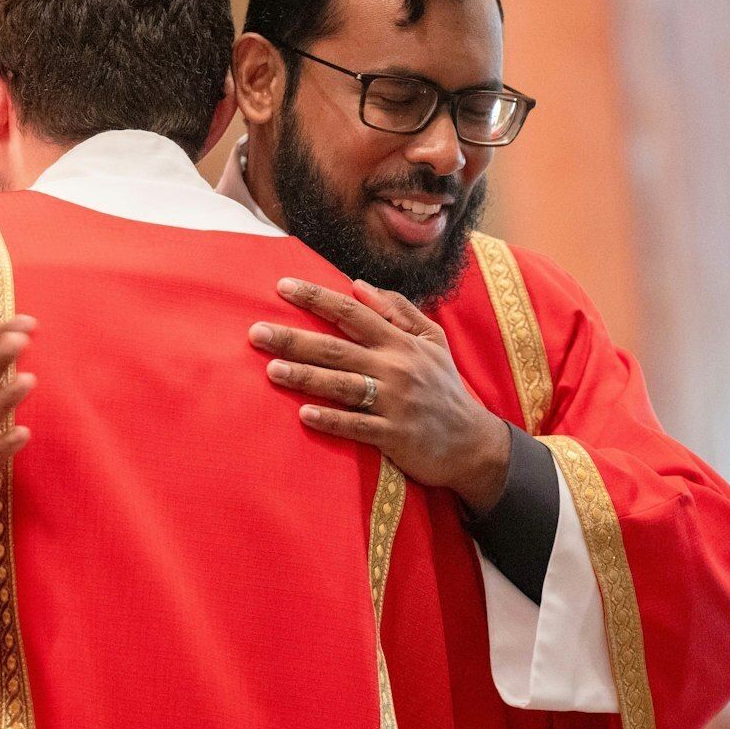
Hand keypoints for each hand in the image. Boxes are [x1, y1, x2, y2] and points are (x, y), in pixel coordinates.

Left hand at [249, 278, 510, 511]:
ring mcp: (395, 402)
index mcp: (401, 342)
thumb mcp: (433, 341)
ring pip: (342, 385)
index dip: (317, 298)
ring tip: (271, 370)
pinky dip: (332, 420)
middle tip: (256, 332)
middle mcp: (396, 367)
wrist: (473, 444)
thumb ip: (399, 310)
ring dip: (305, 377)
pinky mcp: (394, 435)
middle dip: (294, 339)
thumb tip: (359, 284)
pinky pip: (357, 426)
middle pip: (337, 348)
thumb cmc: (445, 388)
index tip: (283, 286)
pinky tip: (304, 415)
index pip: (352, 313)